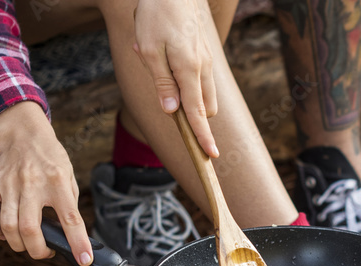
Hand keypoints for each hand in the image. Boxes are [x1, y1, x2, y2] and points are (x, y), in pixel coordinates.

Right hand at [0, 101, 92, 265]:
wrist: (24, 133)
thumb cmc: (50, 159)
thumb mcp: (69, 176)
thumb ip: (69, 204)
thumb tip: (70, 235)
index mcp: (57, 182)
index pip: (70, 218)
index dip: (78, 242)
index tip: (83, 259)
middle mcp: (32, 184)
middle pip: (30, 229)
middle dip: (38, 251)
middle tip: (46, 251)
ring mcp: (9, 184)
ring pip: (7, 226)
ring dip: (18, 244)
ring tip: (27, 243)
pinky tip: (4, 233)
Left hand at [132, 0, 218, 157]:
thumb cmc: (156, 16)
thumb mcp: (150, 50)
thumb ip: (162, 83)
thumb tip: (172, 112)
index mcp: (189, 70)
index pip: (197, 113)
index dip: (203, 136)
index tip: (210, 155)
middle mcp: (203, 68)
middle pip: (205, 109)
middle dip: (193, 118)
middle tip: (167, 101)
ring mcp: (206, 62)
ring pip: (205, 96)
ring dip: (189, 99)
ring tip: (160, 70)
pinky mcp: (204, 55)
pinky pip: (200, 80)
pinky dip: (188, 84)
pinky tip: (165, 60)